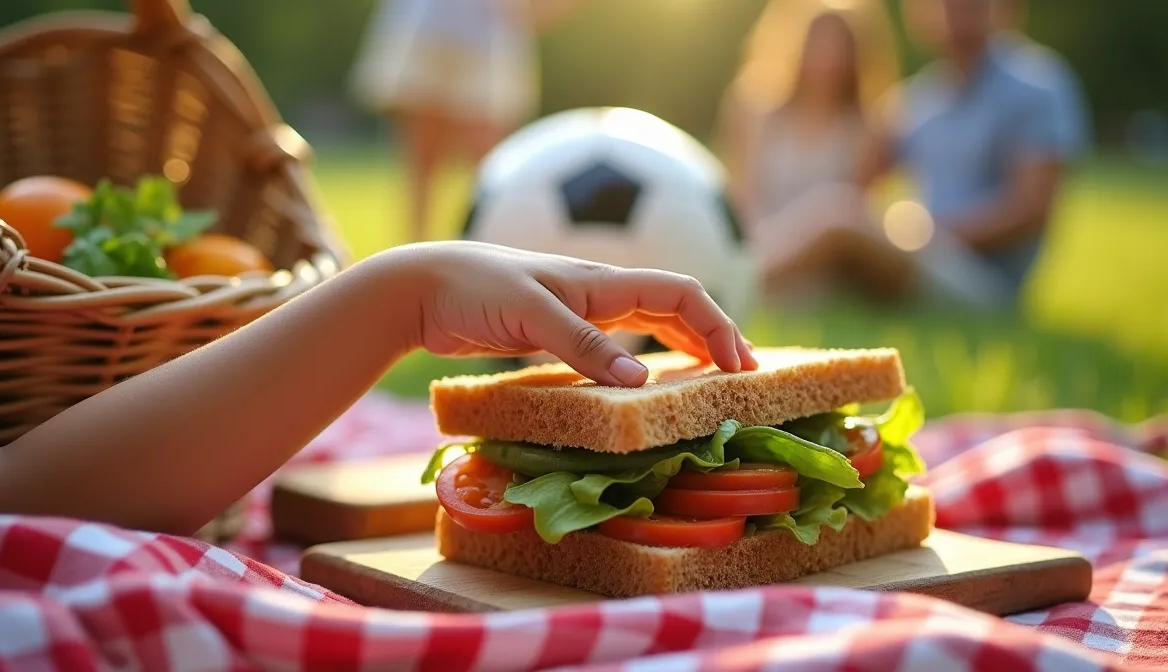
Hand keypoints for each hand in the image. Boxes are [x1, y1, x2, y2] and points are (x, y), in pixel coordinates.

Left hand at [386, 242, 758, 386]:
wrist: (421, 287)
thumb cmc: (472, 290)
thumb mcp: (529, 314)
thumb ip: (583, 345)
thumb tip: (642, 381)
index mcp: (600, 281)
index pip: (679, 294)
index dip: (717, 326)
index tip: (740, 366)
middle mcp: (598, 293)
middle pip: (675, 307)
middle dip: (715, 336)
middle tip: (746, 376)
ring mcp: (579, 312)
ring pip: (650, 323)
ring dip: (687, 345)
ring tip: (714, 377)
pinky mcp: (557, 332)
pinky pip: (618, 344)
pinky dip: (645, 358)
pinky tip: (646, 383)